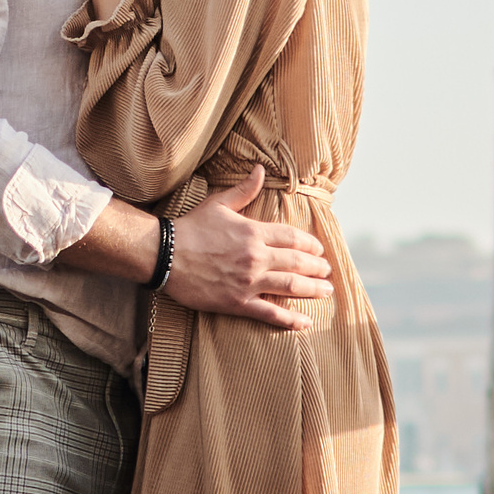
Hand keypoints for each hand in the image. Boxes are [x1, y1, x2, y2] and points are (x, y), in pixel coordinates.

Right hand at [162, 170, 332, 330]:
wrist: (165, 255)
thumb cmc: (191, 228)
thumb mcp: (218, 204)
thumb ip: (244, 190)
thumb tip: (260, 170)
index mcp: (253, 232)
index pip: (293, 238)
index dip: (310, 244)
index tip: (319, 250)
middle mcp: (256, 257)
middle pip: (297, 262)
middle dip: (317, 268)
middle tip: (328, 273)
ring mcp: (248, 282)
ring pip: (290, 286)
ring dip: (312, 290)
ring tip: (325, 291)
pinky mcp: (237, 302)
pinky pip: (269, 313)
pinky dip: (290, 319)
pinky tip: (305, 322)